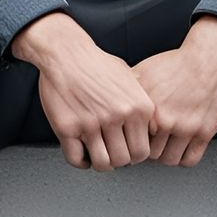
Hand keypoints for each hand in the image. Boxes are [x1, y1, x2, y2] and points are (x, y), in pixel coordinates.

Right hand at [13, 11, 155, 170]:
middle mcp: (117, 116)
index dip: (134, 155)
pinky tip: (81, 153)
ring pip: (102, 164)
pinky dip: (80, 161)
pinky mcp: (68, 127)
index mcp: (138, 107)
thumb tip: (150, 127)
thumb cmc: (97, 63)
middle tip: (112, 154)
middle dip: (118, 160)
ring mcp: (91, 123)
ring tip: (97, 154)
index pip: (143, 151)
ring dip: (100, 163)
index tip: (126, 150)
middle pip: (124, 160)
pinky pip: (76, 159)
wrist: (66, 53)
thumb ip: (141, 104)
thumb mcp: (131, 79)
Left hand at [130, 17, 216, 167]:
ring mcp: (186, 128)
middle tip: (150, 144)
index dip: (131, 140)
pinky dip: (183, 159)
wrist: (206, 60)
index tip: (134, 140)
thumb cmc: (175, 64)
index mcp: (147, 109)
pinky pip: (190, 160)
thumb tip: (110, 102)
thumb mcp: (143, 72)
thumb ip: (126, 91)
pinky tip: (181, 148)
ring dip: (165, 155)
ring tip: (165, 146)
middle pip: (149, 154)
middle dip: (148, 150)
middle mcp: (165, 120)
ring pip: (169, 160)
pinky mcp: (204, 133)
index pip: (131, 139)